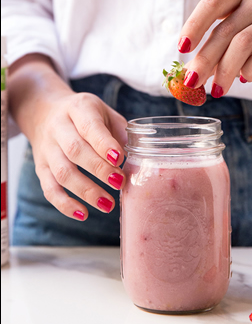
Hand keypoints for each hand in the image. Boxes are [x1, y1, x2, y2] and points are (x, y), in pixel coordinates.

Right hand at [9, 54, 127, 220]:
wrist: (44, 111)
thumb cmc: (84, 115)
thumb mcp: (104, 113)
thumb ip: (120, 132)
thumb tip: (139, 156)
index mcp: (79, 109)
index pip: (90, 127)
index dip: (104, 144)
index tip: (120, 159)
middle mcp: (59, 127)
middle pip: (75, 150)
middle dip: (99, 170)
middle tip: (120, 183)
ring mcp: (47, 149)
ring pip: (62, 172)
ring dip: (86, 191)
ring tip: (108, 204)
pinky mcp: (41, 167)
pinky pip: (49, 188)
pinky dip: (64, 204)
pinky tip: (83, 214)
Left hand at [179, 0, 251, 94]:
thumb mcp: (230, 49)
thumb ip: (210, 58)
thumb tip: (184, 78)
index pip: (211, 4)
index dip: (194, 25)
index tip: (182, 48)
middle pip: (225, 30)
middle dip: (205, 60)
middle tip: (193, 82)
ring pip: (243, 43)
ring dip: (226, 70)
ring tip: (218, 91)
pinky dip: (250, 69)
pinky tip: (245, 79)